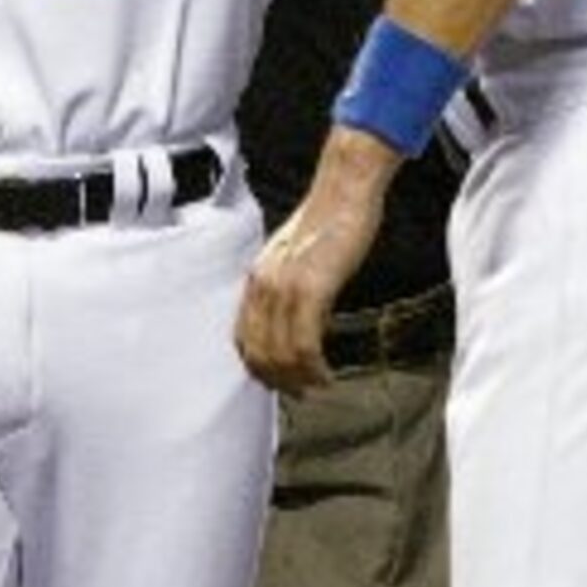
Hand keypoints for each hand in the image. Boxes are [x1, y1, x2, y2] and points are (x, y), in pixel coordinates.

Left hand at [233, 131, 395, 393]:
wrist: (344, 192)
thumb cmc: (328, 223)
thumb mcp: (296, 260)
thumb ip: (287, 290)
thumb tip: (293, 325)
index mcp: (257, 277)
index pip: (243, 338)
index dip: (259, 368)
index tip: (279, 382)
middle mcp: (263, 284)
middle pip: (258, 353)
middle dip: (279, 381)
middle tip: (301, 394)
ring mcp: (285, 287)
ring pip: (280, 355)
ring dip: (299, 380)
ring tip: (317, 386)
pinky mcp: (311, 288)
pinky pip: (304, 344)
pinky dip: (314, 368)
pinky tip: (326, 374)